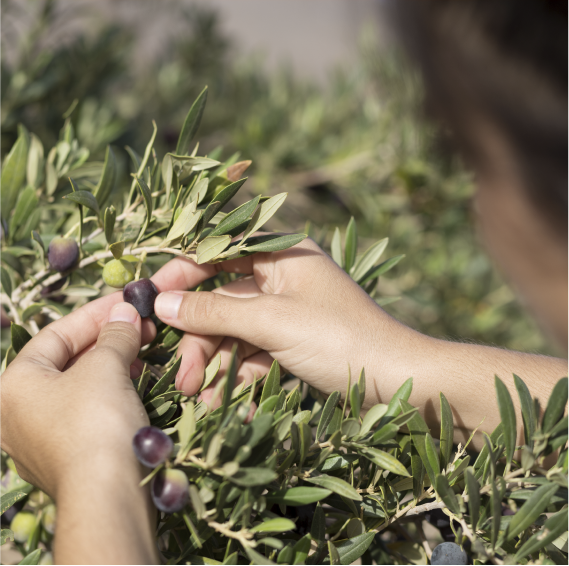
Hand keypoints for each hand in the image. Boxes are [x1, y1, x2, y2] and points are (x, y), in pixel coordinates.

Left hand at [0, 296, 159, 562]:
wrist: (108, 494)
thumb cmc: (94, 421)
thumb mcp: (106, 366)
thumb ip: (115, 333)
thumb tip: (127, 310)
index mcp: (13, 386)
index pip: (56, 334)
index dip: (95, 313)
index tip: (127, 301)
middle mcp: (18, 413)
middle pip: (67, 359)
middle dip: (107, 338)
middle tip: (140, 324)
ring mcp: (42, 438)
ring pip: (80, 385)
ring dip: (113, 363)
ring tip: (143, 349)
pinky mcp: (68, 455)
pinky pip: (88, 410)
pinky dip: (111, 390)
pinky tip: (138, 381)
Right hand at [151, 237, 409, 406]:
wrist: (397, 381)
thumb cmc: (338, 339)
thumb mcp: (272, 322)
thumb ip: (214, 311)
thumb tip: (162, 303)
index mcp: (281, 255)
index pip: (218, 252)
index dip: (182, 273)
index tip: (150, 299)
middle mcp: (281, 277)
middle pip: (221, 300)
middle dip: (198, 338)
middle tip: (180, 376)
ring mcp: (285, 311)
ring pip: (233, 331)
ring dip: (214, 362)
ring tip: (197, 396)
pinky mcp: (290, 341)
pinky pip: (252, 352)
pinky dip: (237, 375)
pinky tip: (224, 403)